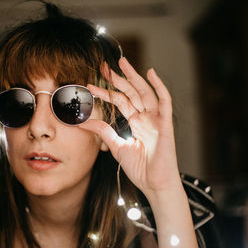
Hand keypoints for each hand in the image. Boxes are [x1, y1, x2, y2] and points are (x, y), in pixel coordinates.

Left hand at [79, 57, 179, 195]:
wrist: (155, 184)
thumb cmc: (140, 168)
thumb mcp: (117, 146)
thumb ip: (103, 132)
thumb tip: (82, 121)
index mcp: (136, 122)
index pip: (119, 102)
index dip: (105, 93)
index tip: (90, 86)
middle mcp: (146, 118)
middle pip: (131, 93)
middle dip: (119, 79)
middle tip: (104, 67)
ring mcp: (156, 119)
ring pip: (145, 93)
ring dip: (134, 77)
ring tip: (122, 63)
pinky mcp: (166, 124)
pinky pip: (165, 101)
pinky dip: (159, 87)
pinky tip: (151, 73)